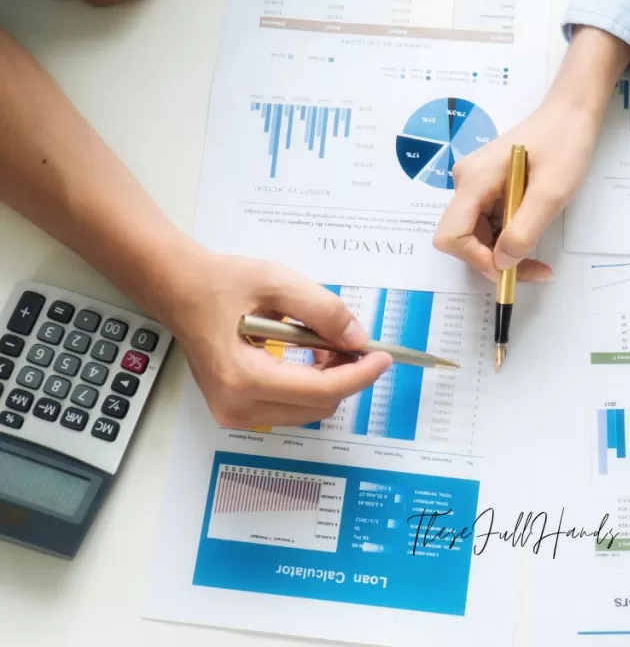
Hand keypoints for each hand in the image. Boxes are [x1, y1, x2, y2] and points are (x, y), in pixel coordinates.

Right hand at [155, 249, 392, 428]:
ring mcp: (233, 414)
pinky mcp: (237, 411)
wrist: (179, 290)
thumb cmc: (220, 284)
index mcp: (242, 377)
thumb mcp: (277, 282)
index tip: (383, 356)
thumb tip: (358, 339)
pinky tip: (310, 356)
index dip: (359, 375)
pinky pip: (291, 407)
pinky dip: (311, 385)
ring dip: (329, 381)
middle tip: (351, 340)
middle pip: (318, 406)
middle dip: (345, 376)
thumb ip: (323, 311)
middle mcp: (236, 407)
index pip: (320, 391)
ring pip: (308, 411)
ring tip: (326, 344)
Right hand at [433, 27, 629, 280]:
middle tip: (535, 269)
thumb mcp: (551, 193)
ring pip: (477, 235)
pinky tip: (531, 233)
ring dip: (504, 252)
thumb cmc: (564, 145)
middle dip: (494, 260)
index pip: (451, 236)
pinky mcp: (487, 188)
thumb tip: (502, 264)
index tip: (510, 269)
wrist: (570, 115)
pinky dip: (508, 238)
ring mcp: (475, 186)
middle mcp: (466, 183)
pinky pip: (489, 224)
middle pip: (463, 239)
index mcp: (474, 181)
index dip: (476, 259)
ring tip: (538, 255)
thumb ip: (524, 231)